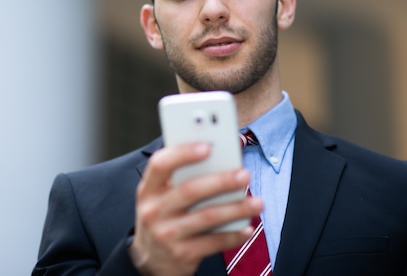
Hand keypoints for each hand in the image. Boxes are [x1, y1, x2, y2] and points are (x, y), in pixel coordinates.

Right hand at [129, 142, 262, 275]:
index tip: (208, 147)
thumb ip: (181, 177)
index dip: (183, 154)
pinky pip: (213, 243)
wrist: (153, 260)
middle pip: (190, 191)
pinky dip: (233, 235)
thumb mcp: (161, 196)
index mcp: (148, 189)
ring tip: (257, 202)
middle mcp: (154, 211)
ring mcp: (167, 234)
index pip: (160, 164)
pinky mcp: (182, 253)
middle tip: (244, 174)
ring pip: (207, 217)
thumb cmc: (163, 217)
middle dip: (220, 181)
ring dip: (235, 209)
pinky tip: (247, 228)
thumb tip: (221, 157)